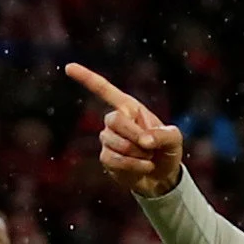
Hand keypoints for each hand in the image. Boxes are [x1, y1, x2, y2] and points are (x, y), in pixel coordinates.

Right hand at [67, 63, 184, 197]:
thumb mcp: (175, 138)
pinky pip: (114, 160)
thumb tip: (145, 141)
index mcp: (130, 107)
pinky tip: (144, 166)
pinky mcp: (107, 159)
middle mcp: (115, 121)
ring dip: (137, 153)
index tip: (68, 67)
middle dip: (134, 134)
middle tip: (150, 145)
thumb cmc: (168, 150)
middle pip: (114, 120)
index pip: (105, 90)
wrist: (162, 176)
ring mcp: (108, 140)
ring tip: (148, 157)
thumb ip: (163, 135)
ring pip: (115, 143)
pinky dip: (134, 166)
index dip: (87, 78)